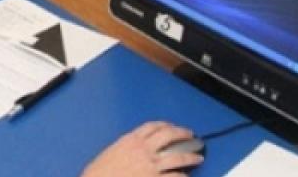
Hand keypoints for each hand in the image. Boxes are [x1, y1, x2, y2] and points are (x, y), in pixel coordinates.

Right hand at [82, 122, 203, 176]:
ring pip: (177, 156)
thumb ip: (125, 148)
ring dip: (190, 156)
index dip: (165, 125)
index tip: (171, 126)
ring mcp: (151, 165)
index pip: (152, 126)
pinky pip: (174, 176)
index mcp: (131, 140)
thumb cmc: (99, 173)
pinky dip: (182, 175)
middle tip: (190, 136)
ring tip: (198, 156)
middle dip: (182, 134)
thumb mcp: (111, 153)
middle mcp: (143, 149)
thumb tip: (133, 150)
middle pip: (168, 136)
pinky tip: (187, 176)